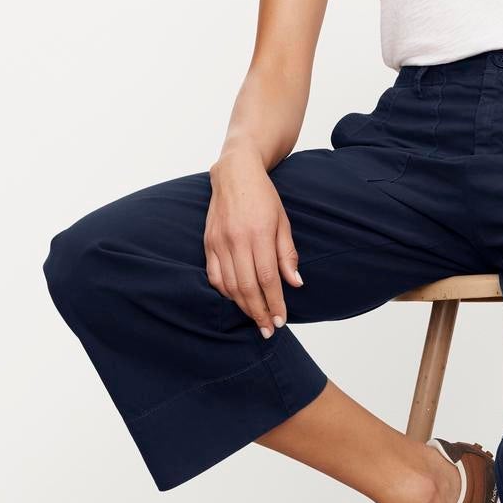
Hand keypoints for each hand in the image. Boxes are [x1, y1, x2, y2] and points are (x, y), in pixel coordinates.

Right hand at [206, 148, 303, 336]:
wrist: (235, 174)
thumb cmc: (263, 197)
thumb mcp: (283, 222)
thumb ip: (287, 254)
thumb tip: (295, 283)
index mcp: (259, 234)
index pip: (268, 278)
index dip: (274, 302)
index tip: (281, 320)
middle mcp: (236, 240)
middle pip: (247, 287)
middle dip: (259, 312)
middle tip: (268, 329)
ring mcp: (219, 242)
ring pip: (229, 285)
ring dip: (243, 306)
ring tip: (256, 318)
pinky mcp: (208, 243)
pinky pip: (214, 275)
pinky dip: (225, 292)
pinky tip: (237, 300)